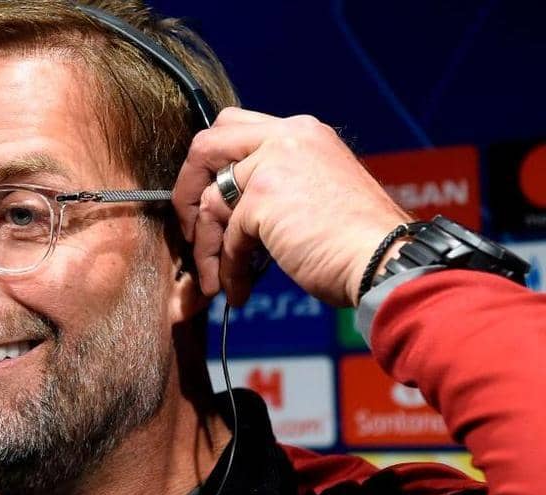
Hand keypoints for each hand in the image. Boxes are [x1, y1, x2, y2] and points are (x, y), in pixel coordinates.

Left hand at [172, 107, 412, 307]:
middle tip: (190, 229)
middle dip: (186, 189)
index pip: (235, 128)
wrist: (387, 259)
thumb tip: (230, 208)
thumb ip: (276, 184)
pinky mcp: (262, 199)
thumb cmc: (358, 240)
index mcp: (302, 132)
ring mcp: (272, 164)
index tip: (205, 199)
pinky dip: (227, 268)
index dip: (210, 163)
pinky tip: (238, 289)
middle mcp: (287, 137)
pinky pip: (226, 237)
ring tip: (217, 280)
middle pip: (207, 145)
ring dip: (207, 248)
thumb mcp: (317, 191)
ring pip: (210, 202)